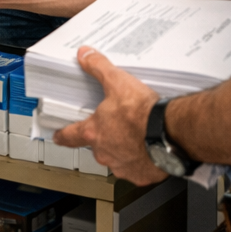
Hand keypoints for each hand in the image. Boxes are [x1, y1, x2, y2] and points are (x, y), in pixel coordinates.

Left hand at [54, 46, 166, 185]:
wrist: (171, 133)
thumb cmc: (144, 113)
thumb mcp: (117, 82)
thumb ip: (98, 68)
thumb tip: (85, 55)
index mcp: (94, 132)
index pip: (70, 136)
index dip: (63, 135)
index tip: (58, 136)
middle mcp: (104, 153)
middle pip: (96, 146)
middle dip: (105, 137)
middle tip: (118, 125)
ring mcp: (122, 166)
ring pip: (116, 158)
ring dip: (123, 149)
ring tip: (136, 134)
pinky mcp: (140, 176)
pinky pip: (136, 169)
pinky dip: (140, 160)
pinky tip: (149, 147)